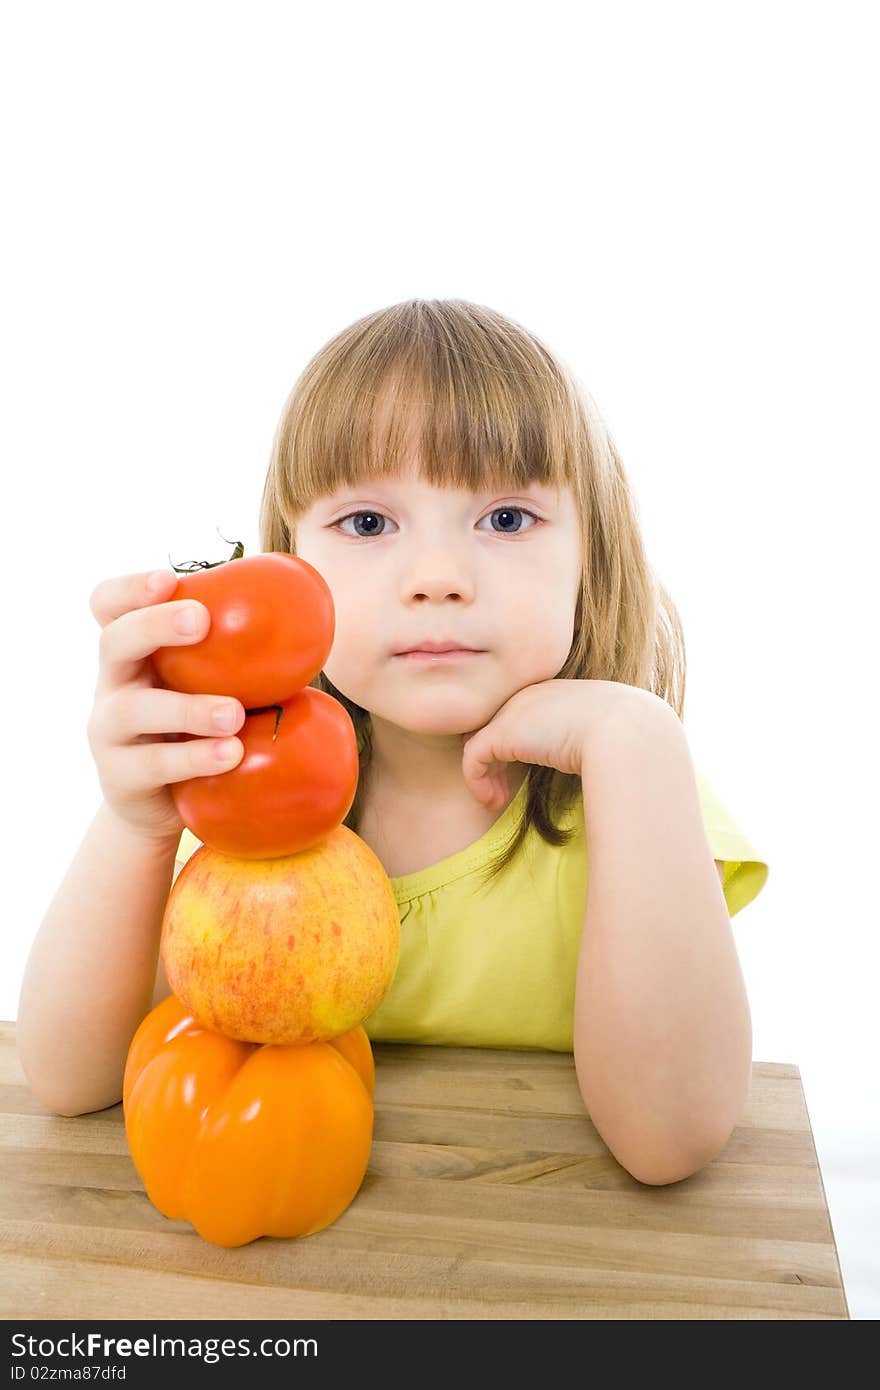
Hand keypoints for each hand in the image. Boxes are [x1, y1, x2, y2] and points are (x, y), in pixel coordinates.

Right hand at [86, 569, 245, 844]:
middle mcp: (113, 685)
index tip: (168, 578)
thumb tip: (315, 623)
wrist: (165, 805)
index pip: (109, 606)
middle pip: (114, 642)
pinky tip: (232, 754)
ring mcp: (109, 732)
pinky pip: (154, 765)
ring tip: (235, 713)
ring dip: (187, 707)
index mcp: (135, 652)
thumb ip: (242, 658)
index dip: (130, 588)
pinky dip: (195, 758)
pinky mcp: (122, 779)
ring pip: (134, 709)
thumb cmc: (201, 729)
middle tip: (201, 621)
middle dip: (154, 625)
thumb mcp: (211, 687)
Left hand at [460, 678, 671, 809]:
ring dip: (483, 775)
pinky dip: (477, 782)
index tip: (519, 773)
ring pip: (478, 741)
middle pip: (493, 724)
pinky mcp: (501, 733)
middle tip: (500, 790)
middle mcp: (530, 695)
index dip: (513, 743)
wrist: (626, 732)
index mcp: (555, 692)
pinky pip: (473, 759)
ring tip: (495, 800)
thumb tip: (593, 760)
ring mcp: (513, 710)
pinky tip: (493, 801)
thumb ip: (586, 741)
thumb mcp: (607, 735)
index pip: (518, 714)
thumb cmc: (627, 739)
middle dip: (492, 758)